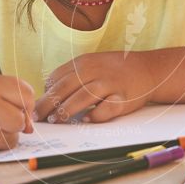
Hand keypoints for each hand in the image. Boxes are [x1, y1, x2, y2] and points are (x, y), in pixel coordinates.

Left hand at [35, 52, 154, 123]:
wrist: (148, 69)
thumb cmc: (115, 69)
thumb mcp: (92, 63)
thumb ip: (72, 74)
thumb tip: (48, 90)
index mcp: (84, 62)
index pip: (57, 77)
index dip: (45, 93)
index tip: (36, 106)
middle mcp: (96, 71)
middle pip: (66, 88)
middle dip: (48, 104)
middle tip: (38, 117)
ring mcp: (110, 84)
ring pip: (83, 97)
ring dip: (66, 111)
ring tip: (56, 120)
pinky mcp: (123, 98)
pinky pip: (107, 108)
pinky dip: (95, 115)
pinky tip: (85, 120)